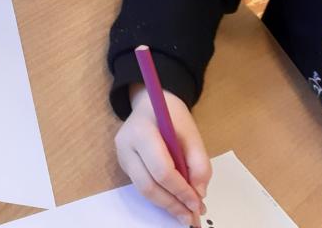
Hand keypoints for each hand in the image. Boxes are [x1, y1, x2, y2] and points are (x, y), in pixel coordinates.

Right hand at [115, 85, 211, 225]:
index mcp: (141, 131)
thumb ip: (199, 163)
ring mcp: (122, 156)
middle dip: (172, 204)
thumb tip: (198, 193)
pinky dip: (161, 197)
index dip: (180, 190)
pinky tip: (176, 202)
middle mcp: (125, 145)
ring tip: (186, 213)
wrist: (149, 103)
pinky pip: (143, 186)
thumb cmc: (171, 115)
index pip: (160, 169)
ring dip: (167, 204)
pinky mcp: (125, 165)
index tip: (198, 203)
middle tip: (192, 216)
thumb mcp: (192, 133)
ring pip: (143, 190)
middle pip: (147, 185)